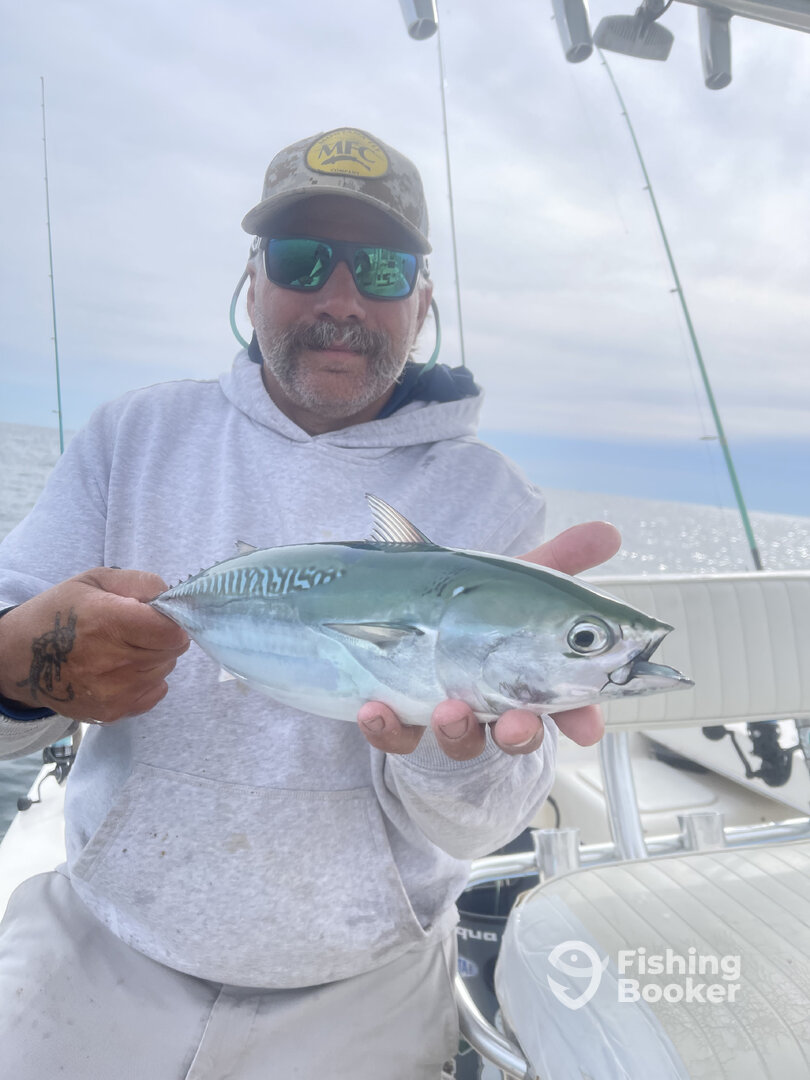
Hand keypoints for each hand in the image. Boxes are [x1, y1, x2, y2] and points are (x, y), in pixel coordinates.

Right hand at [0, 569, 189, 722]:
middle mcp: (112, 662)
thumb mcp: (94, 580)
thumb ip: (139, 582)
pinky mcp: (112, 713)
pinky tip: (122, 670)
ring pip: (165, 670)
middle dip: (162, 637)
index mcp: (107, 623)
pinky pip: (155, 693)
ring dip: (154, 658)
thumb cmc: (59, 613)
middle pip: (172, 651)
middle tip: (136, 630)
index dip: (171, 620)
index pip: (171, 631)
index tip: (156, 615)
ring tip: (123, 648)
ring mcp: (113, 692)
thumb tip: (170, 597)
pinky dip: (147, 680)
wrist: (21, 658)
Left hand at [357, 520, 620, 759]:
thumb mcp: (519, 580)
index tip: (587, 728)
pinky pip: (392, 735)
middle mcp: (492, 704)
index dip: (579, 718)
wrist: (410, 614)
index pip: (565, 706)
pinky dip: (385, 727)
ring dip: (457, 731)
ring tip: (449, 710)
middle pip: (515, 734)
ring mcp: (446, 715)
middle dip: (520, 734)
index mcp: (529, 677)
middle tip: (518, 723)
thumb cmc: (479, 608)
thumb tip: (610, 531)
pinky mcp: (399, 719)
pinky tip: (375, 708)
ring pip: (459, 742)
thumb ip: (563, 558)